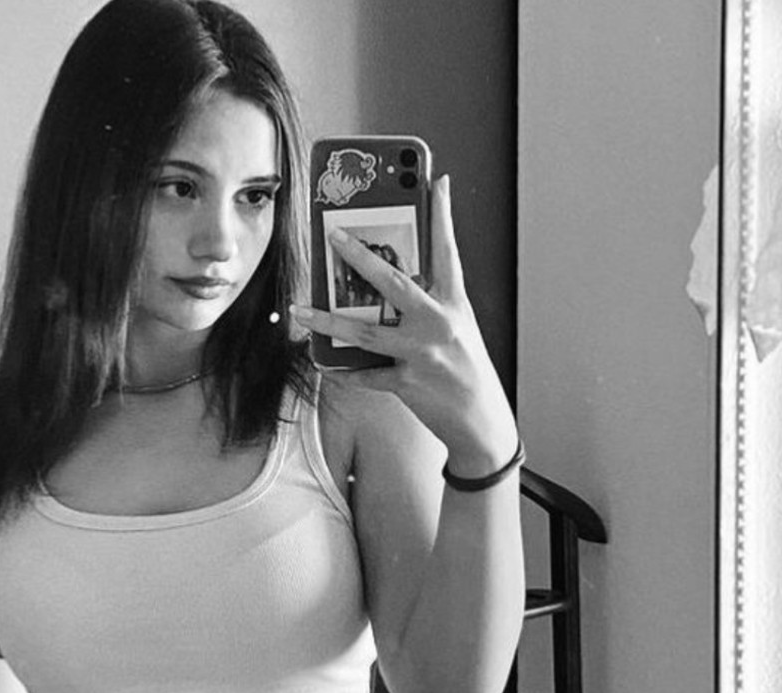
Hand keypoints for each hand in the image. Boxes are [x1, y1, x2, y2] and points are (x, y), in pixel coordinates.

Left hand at [291, 175, 516, 476]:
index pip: (448, 251)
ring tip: (300, 308)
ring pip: (364, 330)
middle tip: (332, 234)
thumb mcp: (458, 327)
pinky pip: (364, 373)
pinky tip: (323, 361)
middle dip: (359, 256)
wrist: (481, 422)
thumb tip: (397, 280)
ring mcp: (421, 354)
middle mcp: (438, 324)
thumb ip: (431, 303)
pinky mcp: (407, 383)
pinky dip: (342, 368)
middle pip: (393, 282)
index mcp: (454, 304)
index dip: (442, 214)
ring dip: (327, 317)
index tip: (436, 180)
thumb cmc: (465, 370)